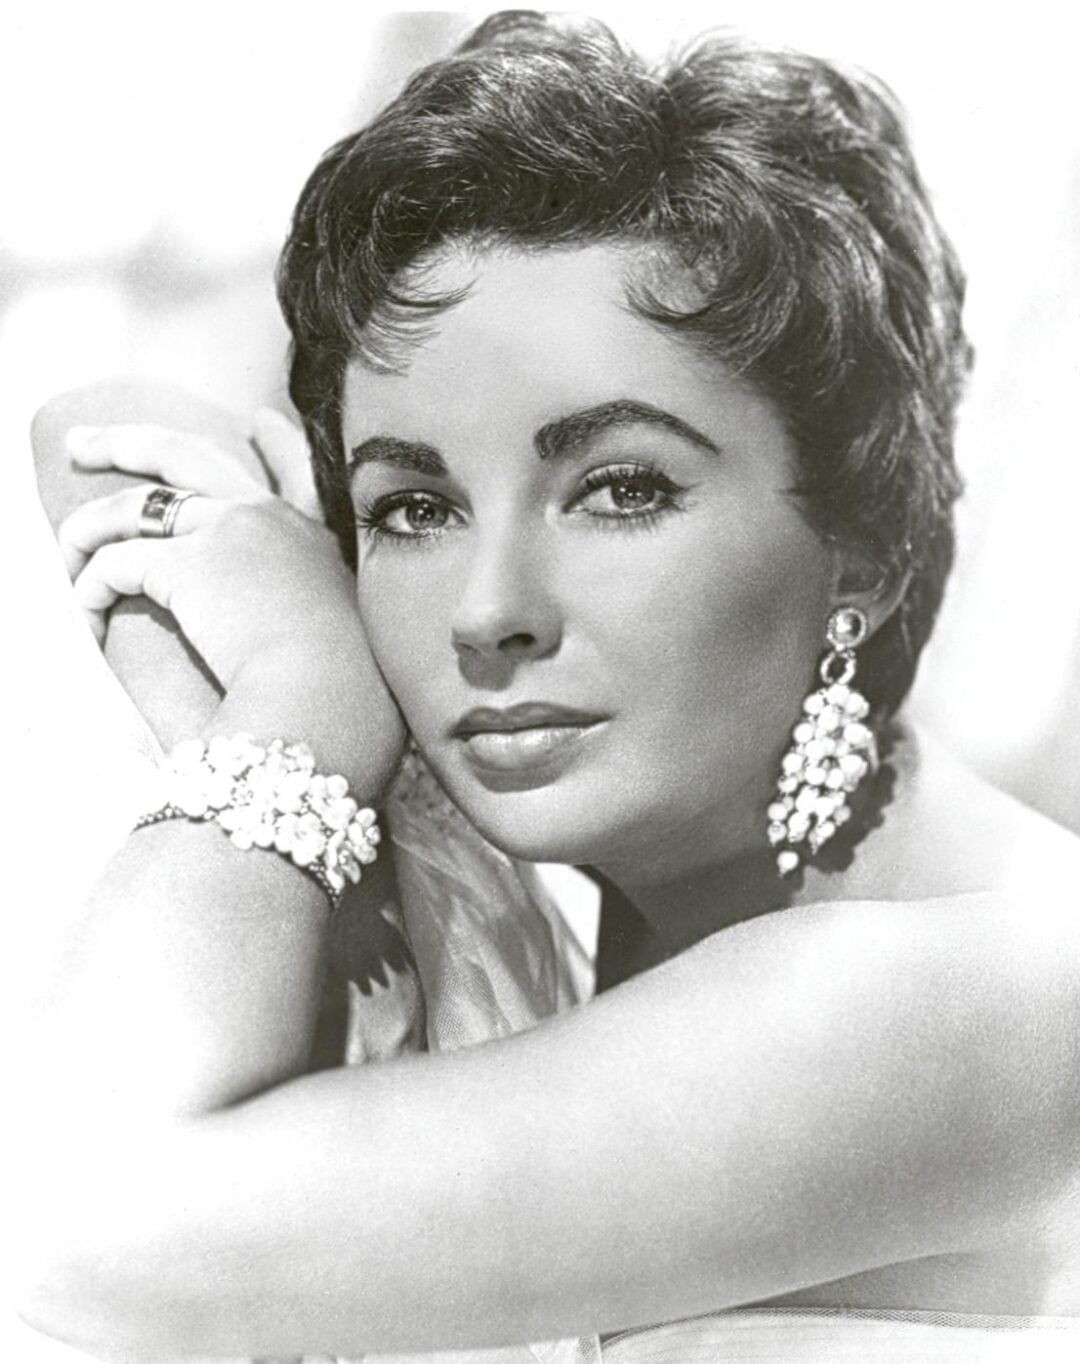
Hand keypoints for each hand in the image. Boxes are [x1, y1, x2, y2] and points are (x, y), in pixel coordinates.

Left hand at [59, 416, 404, 791]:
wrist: (330, 700)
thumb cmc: (341, 696)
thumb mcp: (350, 638)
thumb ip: (322, 619)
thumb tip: (290, 637)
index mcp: (317, 540)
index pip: (300, 470)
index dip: (279, 444)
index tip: (262, 421)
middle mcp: (272, 519)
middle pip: (186, 455)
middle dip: (125, 443)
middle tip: (84, 446)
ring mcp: (229, 532)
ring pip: (135, 507)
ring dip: (87, 529)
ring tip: (66, 551)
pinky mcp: (187, 564)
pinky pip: (116, 563)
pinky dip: (91, 588)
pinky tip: (88, 616)